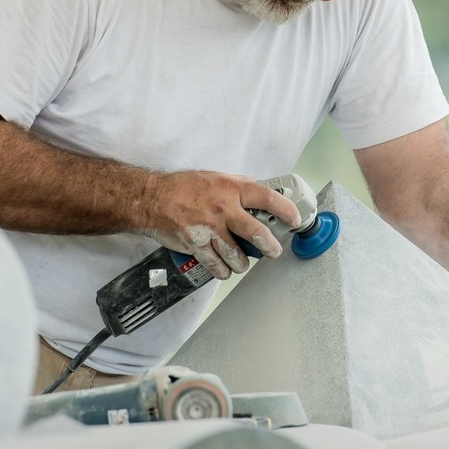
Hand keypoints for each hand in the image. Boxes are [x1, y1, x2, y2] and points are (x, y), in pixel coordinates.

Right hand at [138, 171, 301, 279]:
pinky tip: (225, 268)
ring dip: (244, 263)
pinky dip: (223, 270)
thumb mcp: (217, 178)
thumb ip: (240, 186)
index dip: (286, 210)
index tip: (295, 219)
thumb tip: (262, 194)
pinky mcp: (196, 244)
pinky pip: (217, 265)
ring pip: (237, 255)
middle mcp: (223, 208)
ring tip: (243, 262)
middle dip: (271, 247)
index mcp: (232, 188)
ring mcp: (209, 228)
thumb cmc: (185, 187)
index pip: (267, 198)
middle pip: (257, 233)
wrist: (153, 199)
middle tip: (274, 251)